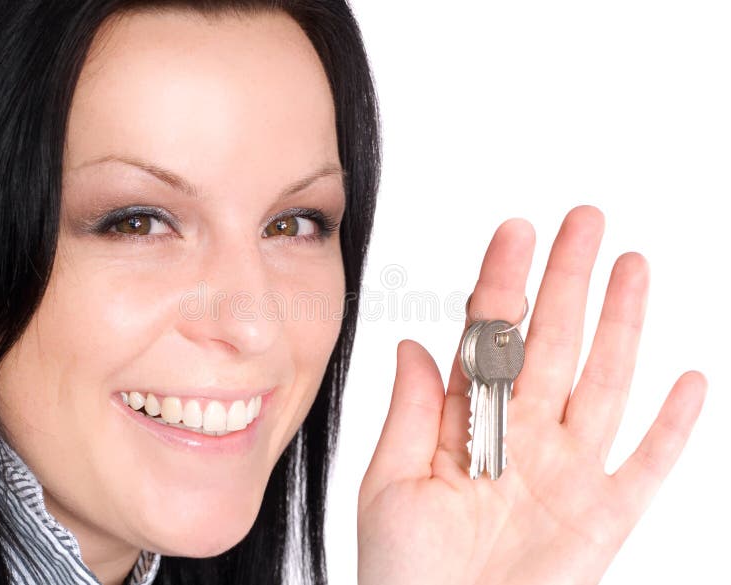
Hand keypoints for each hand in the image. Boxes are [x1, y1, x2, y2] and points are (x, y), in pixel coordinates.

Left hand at [357, 205, 706, 584]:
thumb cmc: (404, 571)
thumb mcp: (391, 485)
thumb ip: (409, 414)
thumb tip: (415, 345)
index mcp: (468, 423)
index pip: (489, 336)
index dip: (502, 281)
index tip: (515, 230)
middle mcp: (523, 435)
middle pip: (551, 341)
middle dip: (567, 279)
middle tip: (584, 219)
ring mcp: (568, 471)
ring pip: (603, 382)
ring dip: (621, 325)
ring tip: (632, 265)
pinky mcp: (604, 517)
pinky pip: (648, 463)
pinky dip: (674, 426)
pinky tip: (689, 378)